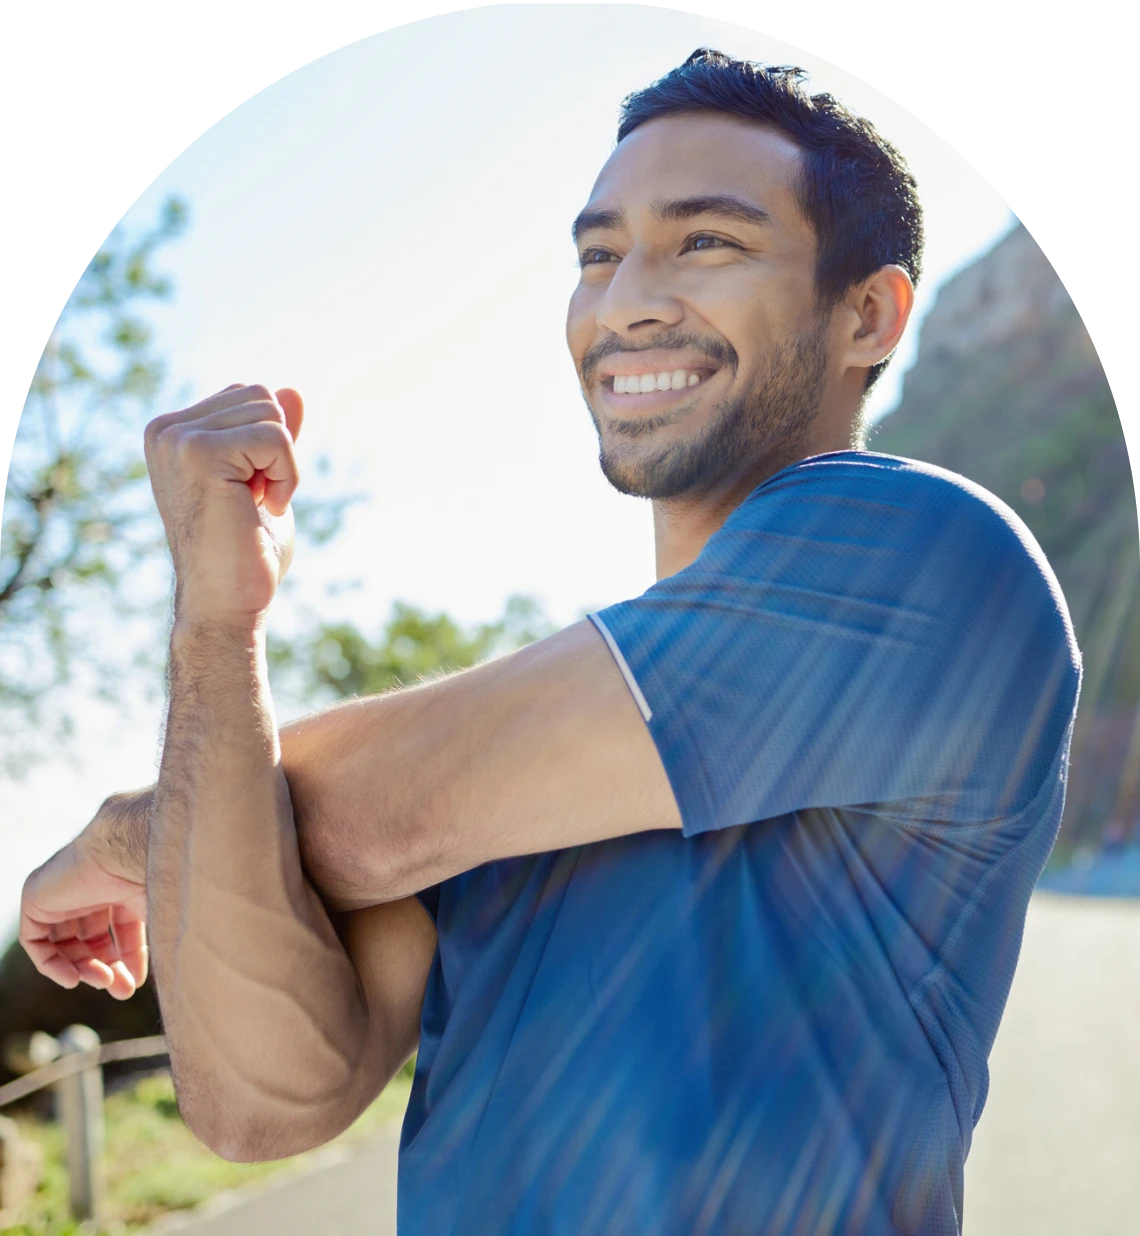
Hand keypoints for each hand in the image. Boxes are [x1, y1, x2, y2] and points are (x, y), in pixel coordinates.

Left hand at [19, 802, 149, 999]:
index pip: (122, 930)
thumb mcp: (165, 912)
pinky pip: (36, 941)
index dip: (129, 959)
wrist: (129, 848)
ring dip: (84, 970)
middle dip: (107, 968)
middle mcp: (93, 887)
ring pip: (66, 944)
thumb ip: (166, 939)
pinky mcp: (37, 897)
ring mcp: (63, 892)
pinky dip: (51, 965)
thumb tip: (180, 972)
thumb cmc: (157, 874)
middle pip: (93, 940)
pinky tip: (73, 979)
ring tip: (103, 982)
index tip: (137, 983)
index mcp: (124, 885)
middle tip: (121, 990)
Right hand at [144, 384, 303, 625]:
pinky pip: (275, 437)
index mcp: (174, 432)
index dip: (270, 445)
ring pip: (271, 412)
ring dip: (283, 465)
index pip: (250, 396)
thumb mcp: (266, 480)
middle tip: (255, 501)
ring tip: (257, 505)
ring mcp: (177, 439)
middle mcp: (166, 429)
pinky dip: (287, 476)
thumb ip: (272, 436)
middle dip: (278, 451)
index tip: (251, 492)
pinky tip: (265, 508)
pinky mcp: (198, 452)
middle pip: (262, 396)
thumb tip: (293, 391)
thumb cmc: (246, 551)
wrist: (226, 603)